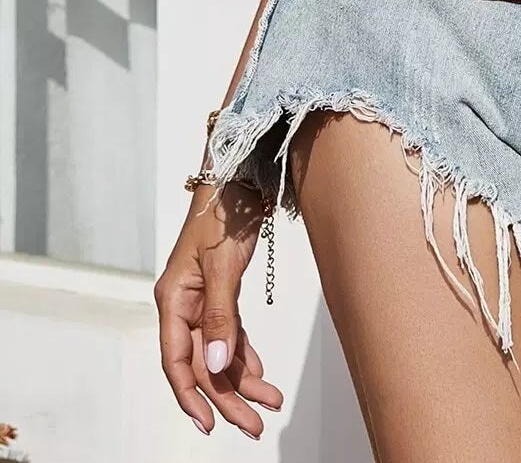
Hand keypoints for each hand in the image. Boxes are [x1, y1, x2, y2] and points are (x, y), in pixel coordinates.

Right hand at [155, 181, 283, 438]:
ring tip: (270, 402)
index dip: (190, 398)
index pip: (177, 362)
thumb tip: (214, 367)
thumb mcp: (223, 267)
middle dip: (228, 398)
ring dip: (242, 378)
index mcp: (173, 301)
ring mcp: (202, 298)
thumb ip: (220, 318)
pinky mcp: (222, 290)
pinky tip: (258, 370)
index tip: (209, 426)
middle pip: (202, 364)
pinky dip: (243, 352)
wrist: (239, 173)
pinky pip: (230, 332)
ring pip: (218, 351)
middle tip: (254, 425)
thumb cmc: (224, 212)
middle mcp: (184, 304)